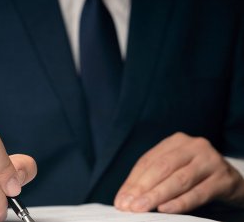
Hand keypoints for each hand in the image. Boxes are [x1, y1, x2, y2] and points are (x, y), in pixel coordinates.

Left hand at [114, 132, 243, 213]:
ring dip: (157, 196)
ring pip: (179, 179)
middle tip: (128, 206)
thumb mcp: (172, 171)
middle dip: (142, 188)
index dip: (132, 182)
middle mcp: (193, 146)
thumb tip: (124, 199)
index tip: (121, 200)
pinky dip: (180, 202)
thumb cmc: (194, 176)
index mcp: (175, 141)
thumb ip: (150, 180)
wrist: (230, 181)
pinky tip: (165, 209)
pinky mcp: (223, 178)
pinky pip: (198, 192)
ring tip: (141, 208)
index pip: (148, 161)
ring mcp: (210, 160)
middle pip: (162, 167)